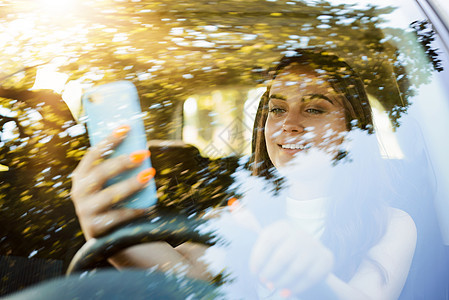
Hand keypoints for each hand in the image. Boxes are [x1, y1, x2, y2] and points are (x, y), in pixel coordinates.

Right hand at [71, 125, 154, 239]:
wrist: (106, 237)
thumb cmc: (111, 203)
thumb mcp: (108, 184)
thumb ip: (117, 169)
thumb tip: (142, 148)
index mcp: (81, 176)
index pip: (93, 154)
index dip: (109, 140)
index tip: (126, 127)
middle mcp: (79, 192)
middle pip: (101, 173)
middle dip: (123, 162)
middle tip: (144, 153)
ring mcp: (86, 210)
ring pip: (111, 194)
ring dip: (131, 183)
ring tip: (149, 174)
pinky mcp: (95, 227)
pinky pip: (119, 216)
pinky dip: (135, 211)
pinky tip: (150, 207)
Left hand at [249, 220, 333, 296]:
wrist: (308, 260)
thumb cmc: (280, 253)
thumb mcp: (268, 245)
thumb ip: (254, 241)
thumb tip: (244, 237)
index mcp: (283, 227)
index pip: (269, 240)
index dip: (259, 258)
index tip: (254, 272)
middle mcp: (300, 232)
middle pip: (282, 257)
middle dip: (270, 273)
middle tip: (264, 282)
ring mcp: (314, 245)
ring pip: (295, 270)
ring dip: (281, 282)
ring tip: (274, 286)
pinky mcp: (326, 258)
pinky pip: (309, 278)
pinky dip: (295, 288)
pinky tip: (286, 292)